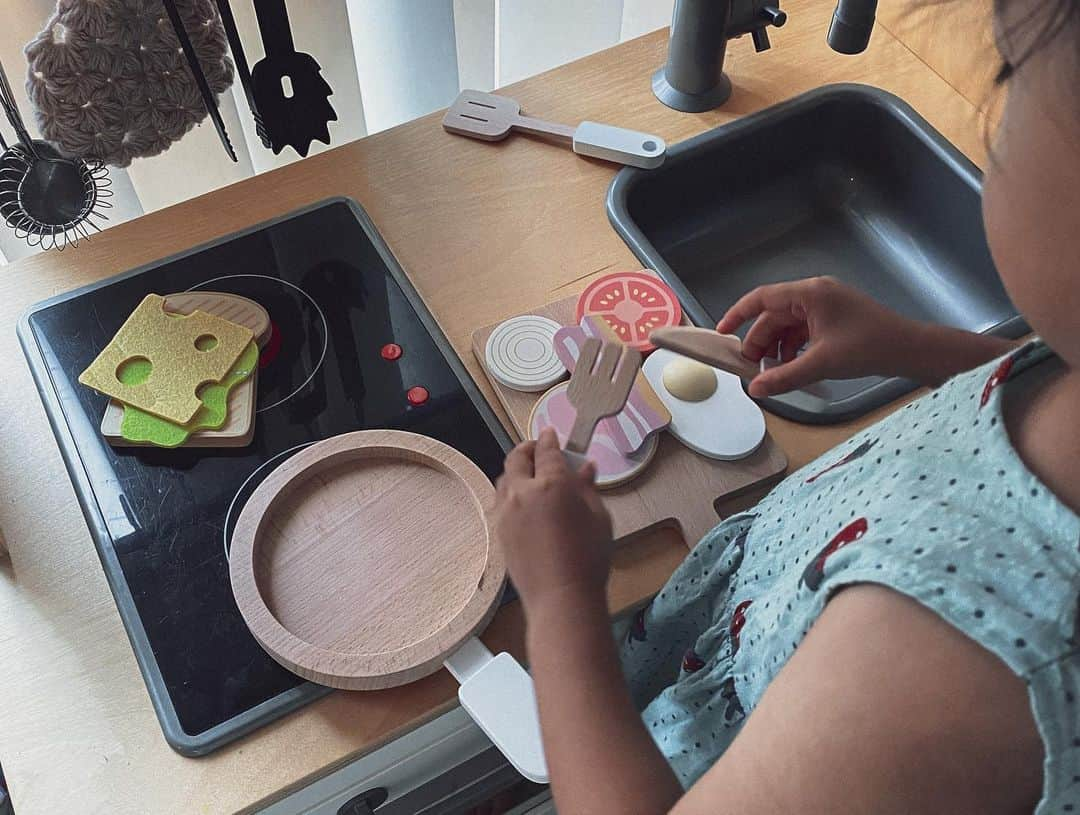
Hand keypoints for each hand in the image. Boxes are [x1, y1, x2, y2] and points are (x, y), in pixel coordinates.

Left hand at [494, 428, 612, 612]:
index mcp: (552, 483)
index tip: (551, 435)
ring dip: (516, 470)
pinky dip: (510, 492)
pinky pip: (501, 501)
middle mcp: (523, 492)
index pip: (547, 451)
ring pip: (504, 479)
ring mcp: (507, 512)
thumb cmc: (588, 558)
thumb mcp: (599, 517)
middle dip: (527, 449)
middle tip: (537, 448)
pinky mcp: (500, 531)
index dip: (549, 439)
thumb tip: (585, 468)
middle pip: (517, 459)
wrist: (561, 598)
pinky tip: (523, 501)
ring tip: (530, 474)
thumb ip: (587, 488)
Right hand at [716, 276, 924, 396]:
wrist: (911, 349)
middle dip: (759, 342)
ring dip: (776, 349)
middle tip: (750, 369)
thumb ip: (784, 376)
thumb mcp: (821, 363)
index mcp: (810, 294)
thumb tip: (755, 389)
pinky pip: (802, 332)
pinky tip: (791, 368)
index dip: (737, 315)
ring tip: (771, 373)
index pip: (762, 298)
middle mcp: (815, 294)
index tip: (721, 333)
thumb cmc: (870, 347)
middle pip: (773, 316)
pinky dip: (792, 349)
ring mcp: (825, 306)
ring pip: (787, 326)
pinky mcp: (834, 320)